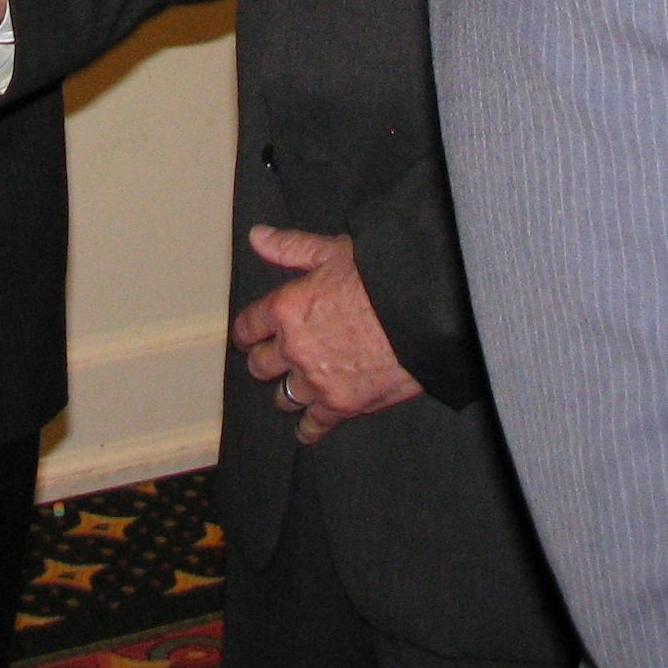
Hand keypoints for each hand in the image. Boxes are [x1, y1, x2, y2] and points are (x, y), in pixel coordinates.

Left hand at [231, 226, 422, 444]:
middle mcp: (294, 348)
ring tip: (291, 391)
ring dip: (286, 393)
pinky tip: (306, 430)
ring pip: (283, 397)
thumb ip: (290, 247)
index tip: (248, 337)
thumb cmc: (379, 277)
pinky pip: (315, 424)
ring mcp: (316, 380)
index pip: (247, 327)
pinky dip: (309, 428)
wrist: (421, 313)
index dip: (246, 332)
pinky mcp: (342, 404)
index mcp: (286, 309)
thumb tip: (257, 237)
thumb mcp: (331, 251)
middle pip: (260, 365)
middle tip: (272, 361)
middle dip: (265, 361)